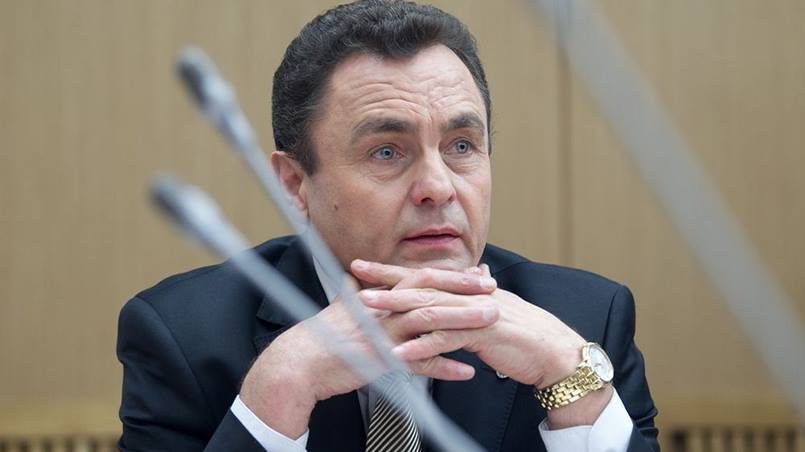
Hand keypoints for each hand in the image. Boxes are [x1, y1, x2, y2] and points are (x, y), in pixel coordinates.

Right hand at [240, 268, 497, 436]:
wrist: (300, 361)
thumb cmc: (320, 335)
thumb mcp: (341, 305)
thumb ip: (354, 290)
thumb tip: (356, 276)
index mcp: (379, 295)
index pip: (421, 278)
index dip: (452, 276)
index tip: (478, 274)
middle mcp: (384, 309)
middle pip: (431, 293)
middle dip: (465, 290)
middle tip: (494, 290)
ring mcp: (383, 333)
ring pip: (429, 322)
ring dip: (463, 322)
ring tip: (492, 323)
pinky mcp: (380, 359)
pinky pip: (418, 364)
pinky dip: (443, 367)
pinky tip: (467, 371)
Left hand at [354, 262, 585, 387]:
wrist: (554, 350)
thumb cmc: (523, 333)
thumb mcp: (496, 307)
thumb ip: (477, 293)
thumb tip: (474, 274)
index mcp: (466, 288)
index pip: (422, 275)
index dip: (391, 271)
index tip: (362, 267)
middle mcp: (467, 295)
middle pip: (420, 286)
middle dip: (384, 284)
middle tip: (353, 283)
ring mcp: (475, 313)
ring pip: (428, 309)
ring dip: (395, 312)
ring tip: (367, 316)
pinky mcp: (482, 335)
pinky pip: (447, 340)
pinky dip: (421, 347)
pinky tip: (400, 354)